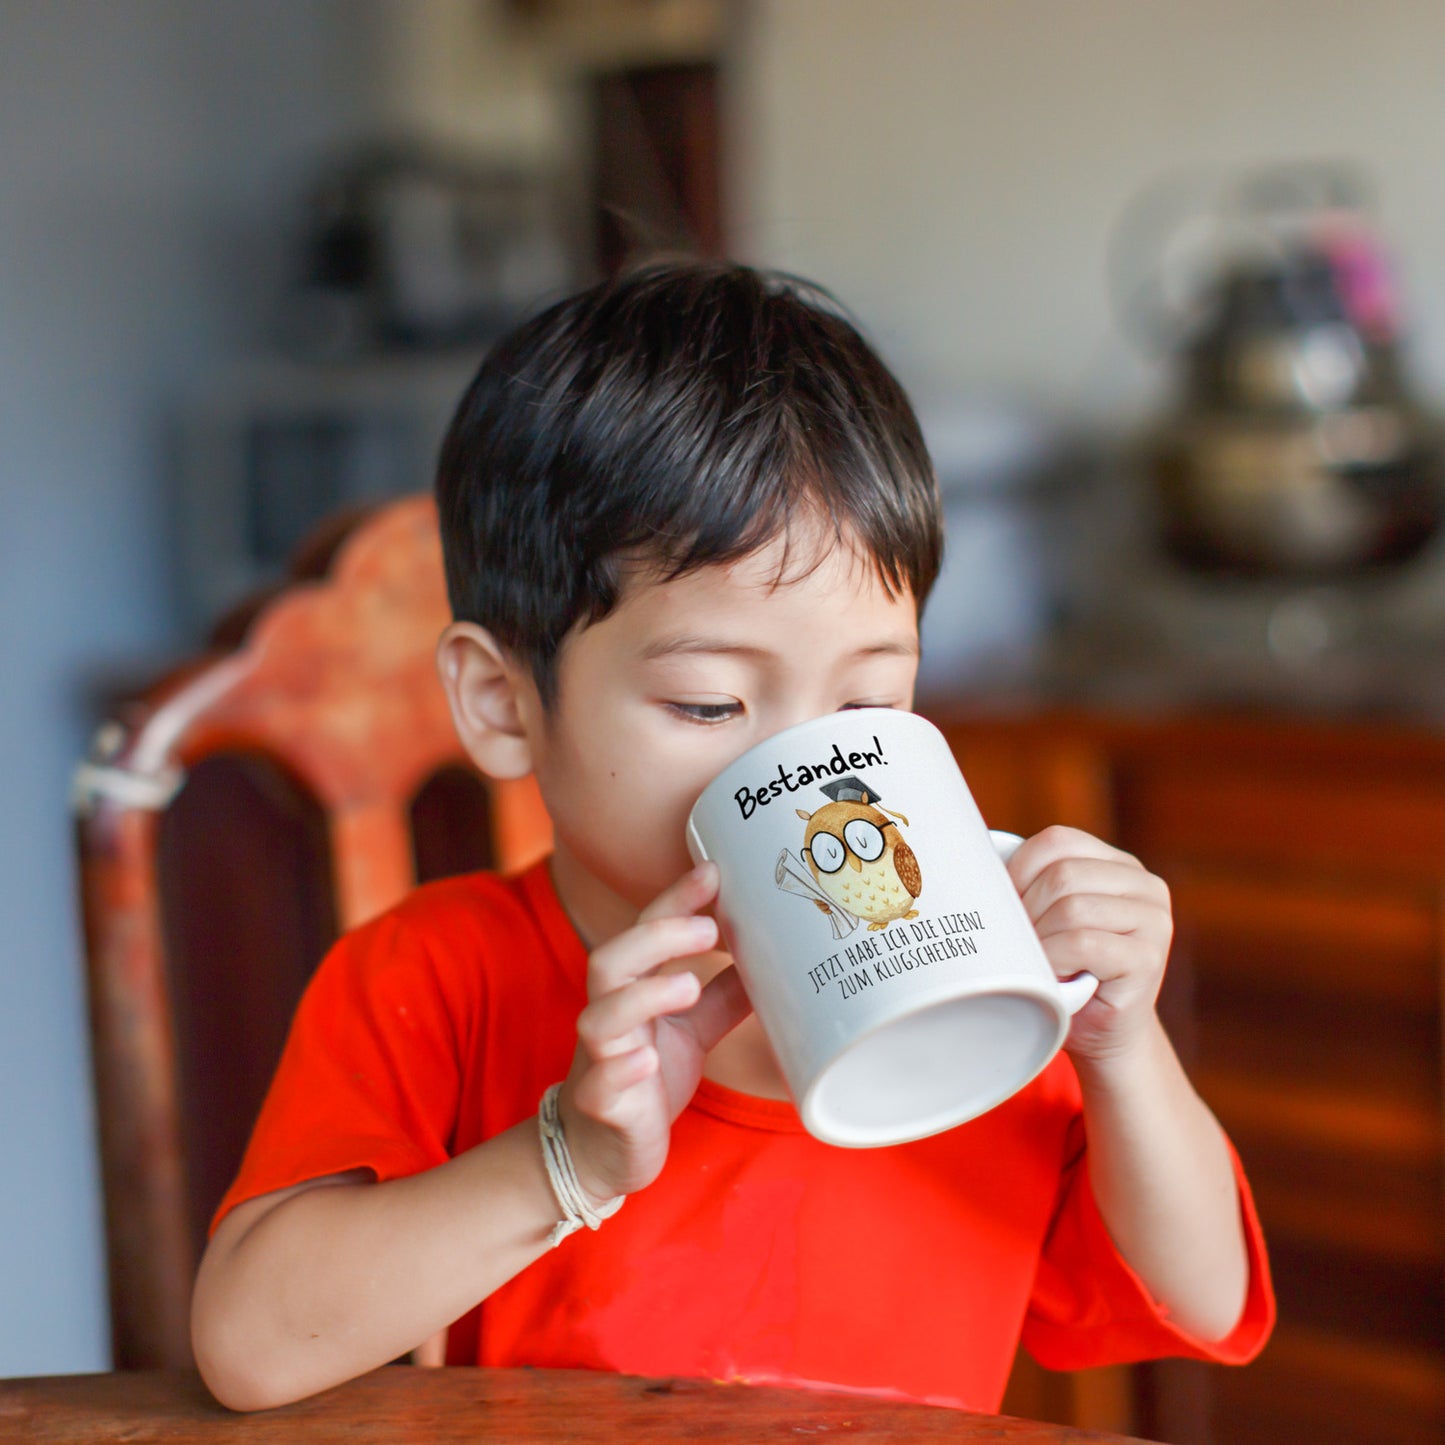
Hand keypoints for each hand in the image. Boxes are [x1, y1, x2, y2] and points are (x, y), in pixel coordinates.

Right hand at [558, 862, 750, 1203]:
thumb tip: (772, 961)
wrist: (602, 1152)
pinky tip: (647, 1061)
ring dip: (643, 996)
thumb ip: (721, 996)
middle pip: (610, 959)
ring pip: (600, 1017)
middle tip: (709, 928)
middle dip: (657, 937)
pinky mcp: (601, 1107)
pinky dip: (622, 1069)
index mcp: (630, 990)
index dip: (675, 900)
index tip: (713, 871)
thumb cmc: (645, 1078)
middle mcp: (609, 1017)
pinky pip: (602, 1085)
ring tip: (688, 985)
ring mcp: (599, 1061)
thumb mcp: (692, 1031)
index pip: (645, 931)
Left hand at [1005, 825, 1172, 1064]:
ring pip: (1072, 908)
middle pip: (1062, 875)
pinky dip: (1055, 960)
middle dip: (1027, 910)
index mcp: (1119, 866)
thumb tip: (978, 861)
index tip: (1003, 903)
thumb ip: (1034, 886)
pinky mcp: (1148, 958)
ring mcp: (1153, 921)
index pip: (1058, 841)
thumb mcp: (1049, 917)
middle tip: (1019, 943)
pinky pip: (1084, 943)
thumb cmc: (1065, 973)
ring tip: (1038, 962)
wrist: (1102, 1036)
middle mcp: (1145, 886)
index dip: (1019, 869)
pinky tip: (1053, 975)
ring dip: (1040, 940)